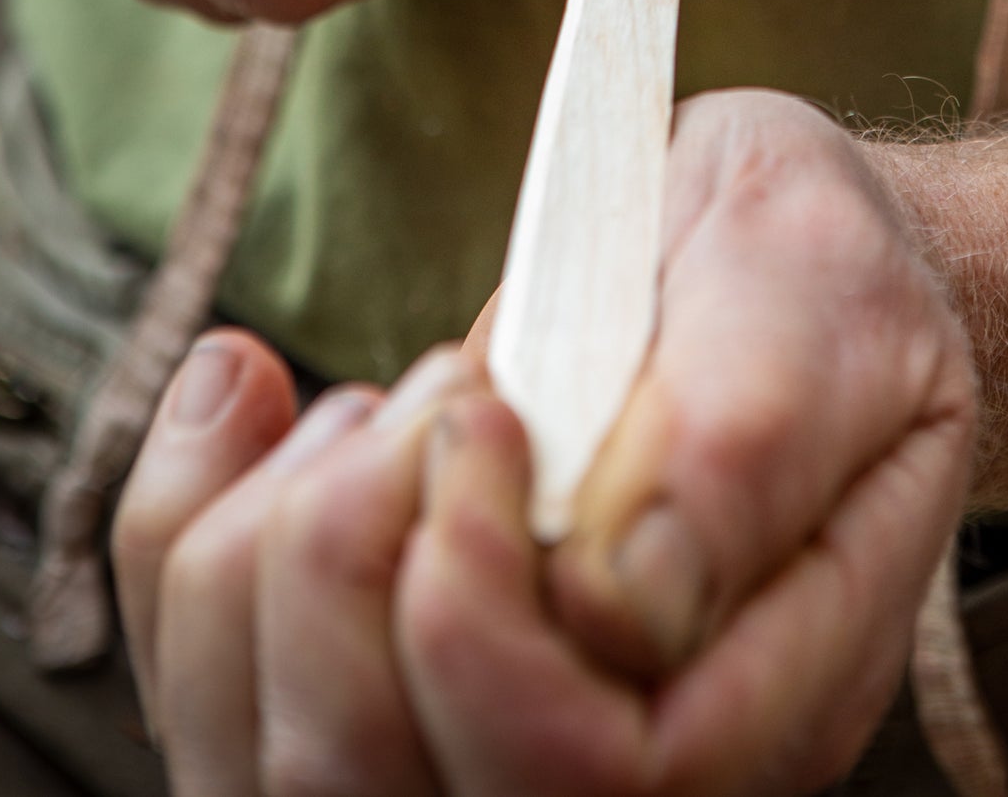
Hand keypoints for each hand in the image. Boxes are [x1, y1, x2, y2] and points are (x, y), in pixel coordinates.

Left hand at [113, 90, 975, 795]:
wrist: (783, 263)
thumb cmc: (816, 274)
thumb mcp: (820, 294)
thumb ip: (743, 440)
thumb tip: (622, 600)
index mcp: (767, 690)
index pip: (584, 777)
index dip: (480, 617)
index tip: (490, 408)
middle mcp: (627, 761)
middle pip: (377, 791)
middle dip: (354, 564)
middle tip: (456, 386)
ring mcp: (483, 736)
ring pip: (268, 762)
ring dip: (275, 542)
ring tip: (398, 402)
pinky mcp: (379, 674)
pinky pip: (206, 677)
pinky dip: (187, 520)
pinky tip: (262, 399)